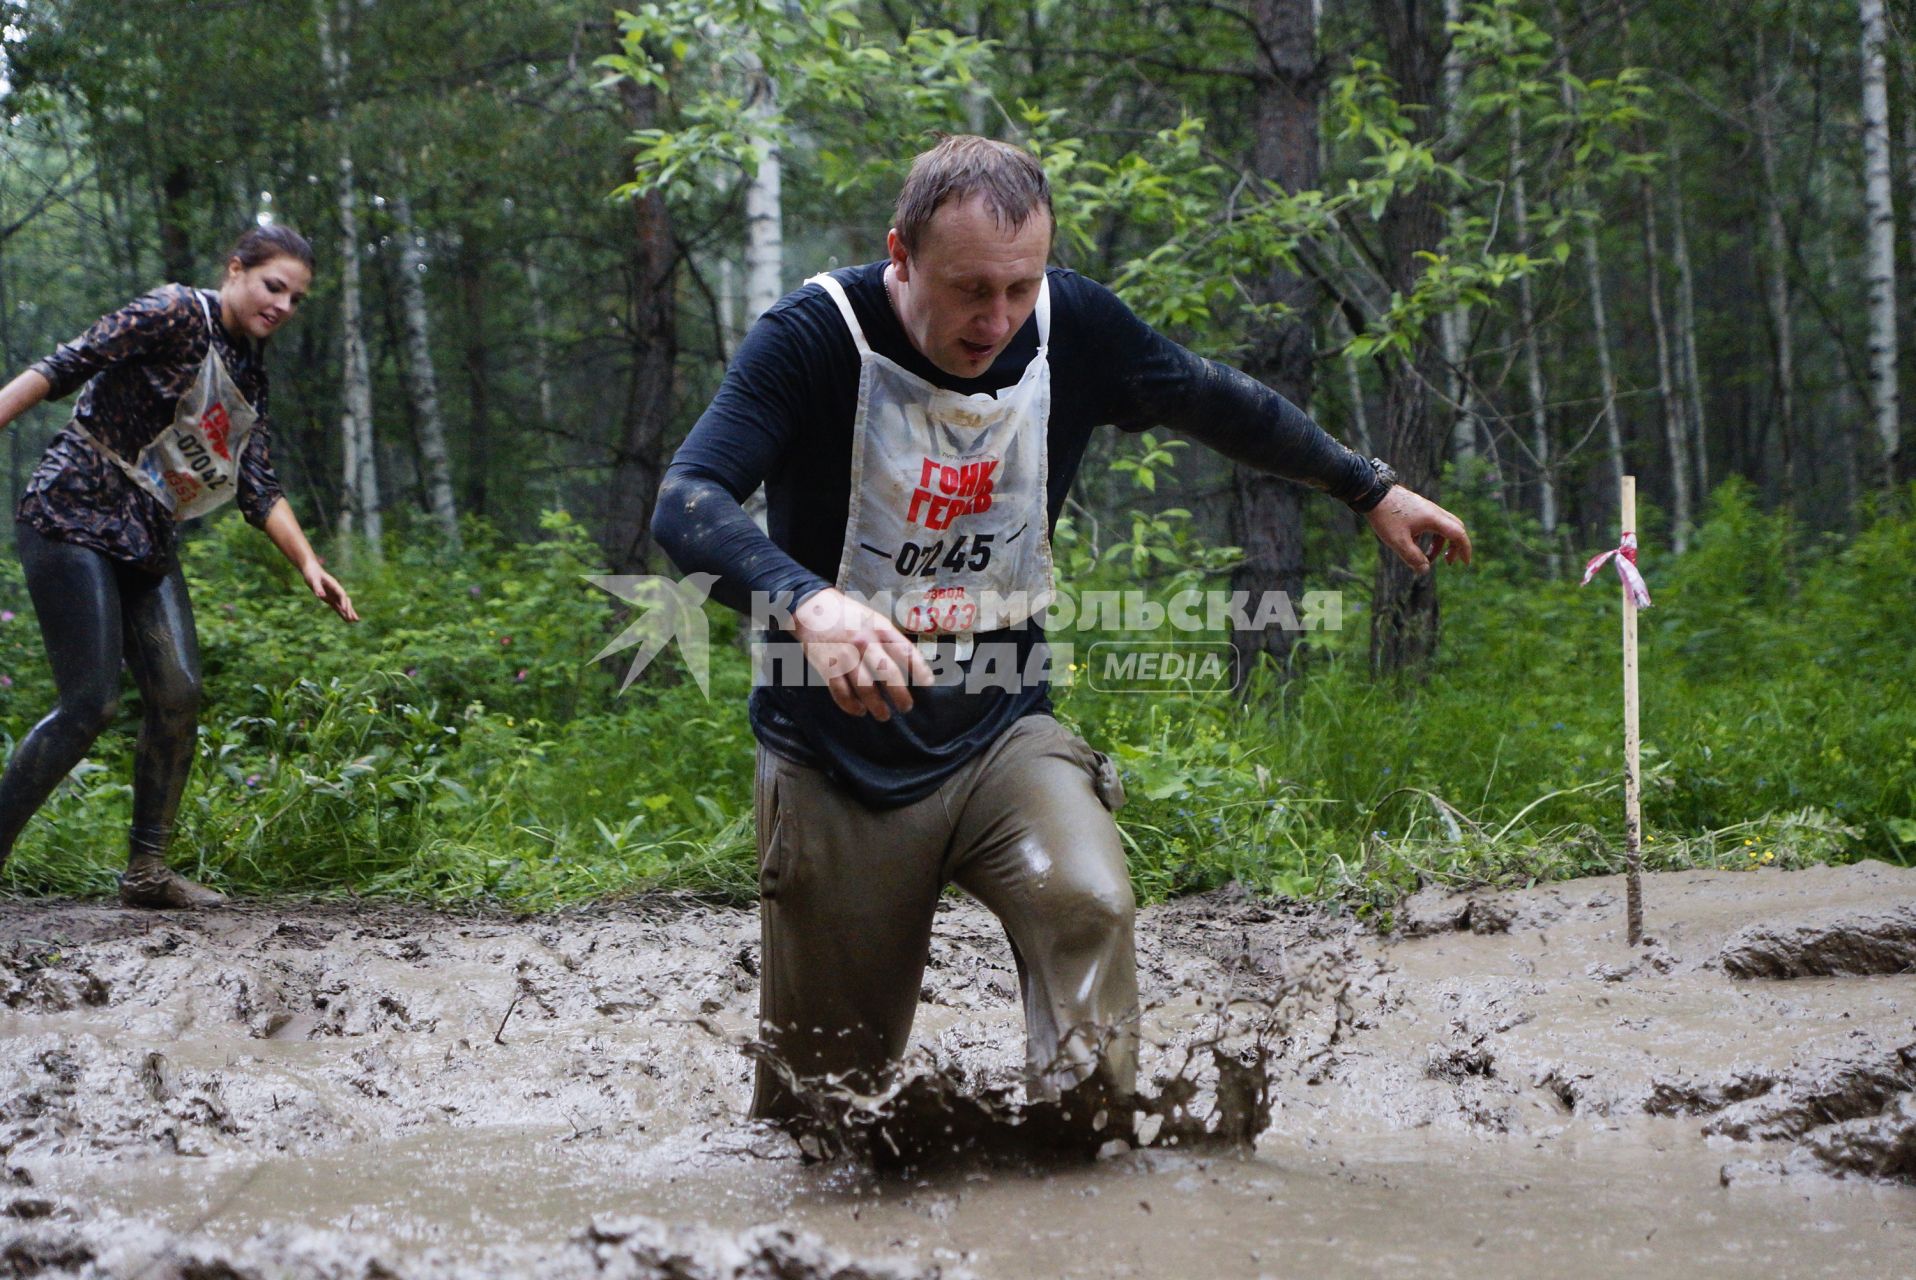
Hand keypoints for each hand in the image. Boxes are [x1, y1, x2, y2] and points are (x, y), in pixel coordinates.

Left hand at [303, 560, 359, 621]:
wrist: (311, 570)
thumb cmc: (311, 573)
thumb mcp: (312, 579)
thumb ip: (317, 587)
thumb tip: (321, 596)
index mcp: (334, 585)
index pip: (341, 594)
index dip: (344, 602)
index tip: (345, 610)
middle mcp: (336, 590)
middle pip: (345, 600)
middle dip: (350, 610)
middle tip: (354, 619)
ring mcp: (333, 595)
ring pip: (343, 605)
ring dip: (349, 612)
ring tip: (355, 621)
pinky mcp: (329, 598)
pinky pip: (337, 607)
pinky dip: (341, 612)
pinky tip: (346, 619)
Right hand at [791, 587, 934, 719]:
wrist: (812, 608)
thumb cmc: (847, 615)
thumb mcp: (873, 618)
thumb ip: (888, 637)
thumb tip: (909, 661)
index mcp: (880, 629)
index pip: (905, 651)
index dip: (919, 669)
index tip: (928, 684)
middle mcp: (865, 642)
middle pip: (888, 674)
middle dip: (900, 695)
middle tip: (906, 708)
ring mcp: (846, 655)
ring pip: (866, 688)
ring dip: (877, 706)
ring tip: (884, 716)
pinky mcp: (828, 666)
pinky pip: (841, 692)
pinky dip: (851, 706)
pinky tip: (859, 710)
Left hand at [1365, 486, 1472, 572]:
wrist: (1373, 493)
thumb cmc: (1385, 516)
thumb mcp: (1398, 541)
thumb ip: (1413, 557)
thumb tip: (1425, 570)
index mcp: (1434, 519)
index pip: (1459, 534)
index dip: (1465, 549)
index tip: (1465, 563)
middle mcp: (1434, 511)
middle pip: (1456, 528)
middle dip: (1455, 547)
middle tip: (1448, 561)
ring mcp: (1427, 508)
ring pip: (1443, 527)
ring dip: (1440, 544)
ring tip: (1428, 559)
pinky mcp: (1418, 508)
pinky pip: (1432, 524)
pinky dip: (1429, 537)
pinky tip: (1414, 545)